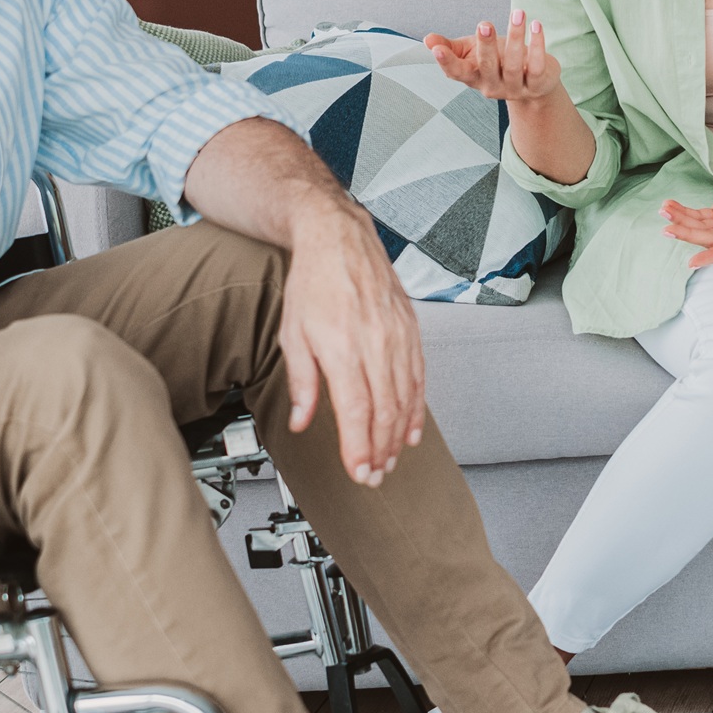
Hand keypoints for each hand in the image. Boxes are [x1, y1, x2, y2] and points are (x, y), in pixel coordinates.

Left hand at [279, 207, 426, 484]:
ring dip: (399, 435)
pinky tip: (412, 429)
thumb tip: (302, 420)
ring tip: (391, 459)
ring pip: (405, 399)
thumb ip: (302, 382)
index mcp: (342, 347)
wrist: (340, 238)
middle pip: (385, 412)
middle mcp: (375, 344)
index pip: (356, 412)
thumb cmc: (314, 282)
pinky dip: (417, 408)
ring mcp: (397, 337)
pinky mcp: (411, 330)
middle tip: (374, 475)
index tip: (359, 471)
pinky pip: (419, 378)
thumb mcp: (293, 333)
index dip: (359, 448)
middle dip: (381, 450)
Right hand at [425, 11, 562, 103]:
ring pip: (513, 65)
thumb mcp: (472, 53)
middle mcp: (492, 85)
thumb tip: (428, 40)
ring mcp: (515, 88)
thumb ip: (450, 47)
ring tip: (517, 14)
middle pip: (487, 66)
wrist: (533, 84)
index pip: (457, 72)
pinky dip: (537, 45)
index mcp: (473, 77)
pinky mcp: (537, 85)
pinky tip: (536, 25)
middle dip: (485, 45)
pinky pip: (537, 66)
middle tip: (484, 24)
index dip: (446, 62)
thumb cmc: (498, 62)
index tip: (436, 48)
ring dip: (515, 37)